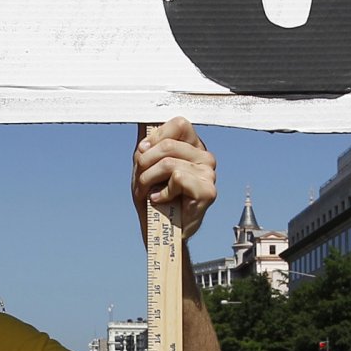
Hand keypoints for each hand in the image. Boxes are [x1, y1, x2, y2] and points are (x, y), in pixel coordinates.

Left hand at [133, 118, 216, 241]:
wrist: (158, 232)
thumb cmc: (152, 197)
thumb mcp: (145, 165)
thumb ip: (147, 142)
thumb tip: (142, 119)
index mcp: (193, 147)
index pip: (179, 123)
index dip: (156, 137)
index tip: (142, 153)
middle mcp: (205, 157)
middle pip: (168, 144)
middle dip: (145, 164)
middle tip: (141, 181)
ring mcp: (209, 174)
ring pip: (168, 162)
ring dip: (148, 180)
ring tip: (148, 193)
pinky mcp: (208, 191)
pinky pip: (177, 178)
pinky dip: (161, 192)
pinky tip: (161, 200)